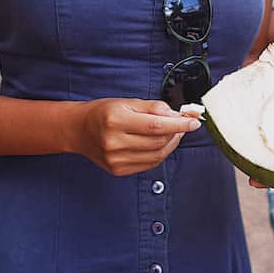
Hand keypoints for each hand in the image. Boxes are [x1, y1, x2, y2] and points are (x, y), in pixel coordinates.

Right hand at [77, 99, 200, 176]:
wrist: (79, 130)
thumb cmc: (104, 112)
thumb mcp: (127, 102)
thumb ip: (154, 107)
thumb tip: (179, 114)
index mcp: (115, 121)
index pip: (156, 125)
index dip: (179, 124)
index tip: (194, 121)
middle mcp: (114, 142)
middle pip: (158, 141)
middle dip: (177, 132)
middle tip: (184, 123)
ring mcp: (116, 160)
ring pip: (157, 154)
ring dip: (171, 143)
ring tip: (174, 132)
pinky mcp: (119, 170)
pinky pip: (149, 164)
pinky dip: (161, 153)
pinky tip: (161, 143)